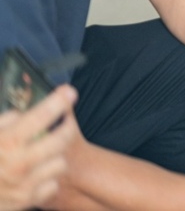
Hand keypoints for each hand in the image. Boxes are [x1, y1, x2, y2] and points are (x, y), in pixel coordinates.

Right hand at [0, 85, 76, 210]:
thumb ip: (6, 122)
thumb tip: (25, 113)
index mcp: (5, 143)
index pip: (39, 117)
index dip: (58, 102)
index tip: (69, 92)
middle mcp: (17, 164)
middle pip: (61, 140)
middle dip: (65, 128)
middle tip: (64, 124)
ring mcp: (23, 184)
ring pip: (60, 162)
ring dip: (54, 156)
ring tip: (41, 154)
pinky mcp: (27, 200)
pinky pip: (52, 184)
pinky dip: (47, 179)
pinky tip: (35, 174)